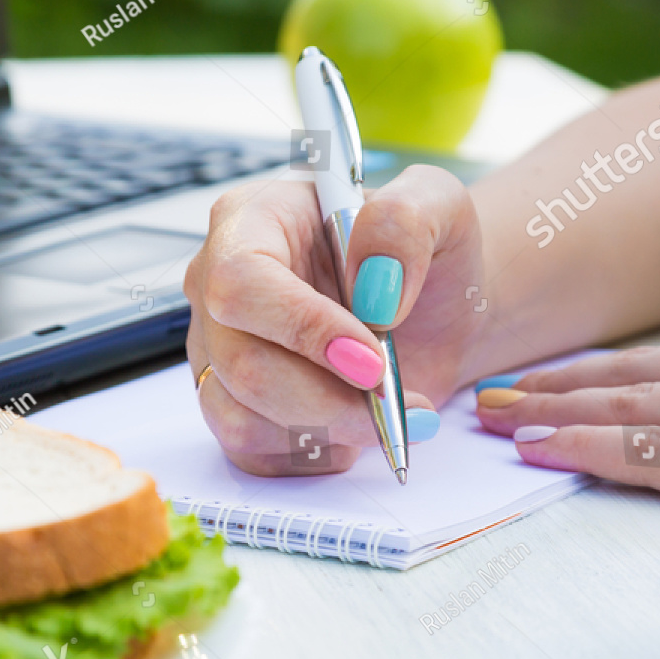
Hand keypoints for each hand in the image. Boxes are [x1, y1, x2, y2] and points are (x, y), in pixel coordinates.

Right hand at [183, 167, 483, 475]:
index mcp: (253, 221)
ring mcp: (220, 351)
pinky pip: (253, 451)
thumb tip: (374, 285)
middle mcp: (219, 287)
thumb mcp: (440, 205)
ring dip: (328, 430)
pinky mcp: (235, 406)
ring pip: (241, 417)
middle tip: (393, 400)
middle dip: (327, 397)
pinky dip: (315, 453)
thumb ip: (405, 222)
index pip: (242, 281)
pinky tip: (356, 428)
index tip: (370, 359)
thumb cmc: (426, 257)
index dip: (302, 328)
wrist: (437, 315)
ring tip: (389, 412)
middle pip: (241, 363)